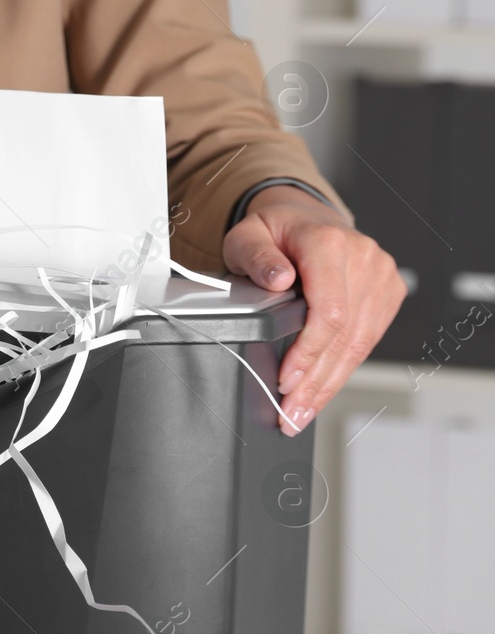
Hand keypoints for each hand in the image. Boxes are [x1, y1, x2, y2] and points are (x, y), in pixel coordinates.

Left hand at [222, 185, 405, 435]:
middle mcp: (364, 259)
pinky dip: (343, 368)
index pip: (329, 311)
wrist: (303, 219)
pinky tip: (322, 390)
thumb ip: (256, 256)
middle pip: (346, 335)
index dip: (309, 352)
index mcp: (329, 244)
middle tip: (291, 414)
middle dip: (316, 382)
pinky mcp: (388, 293)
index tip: (287, 381)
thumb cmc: (274, 231)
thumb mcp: (246, 236)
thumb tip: (278, 278)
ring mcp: (381, 276)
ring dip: (330, 384)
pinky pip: (367, 339)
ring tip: (303, 412)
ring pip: (360, 344)